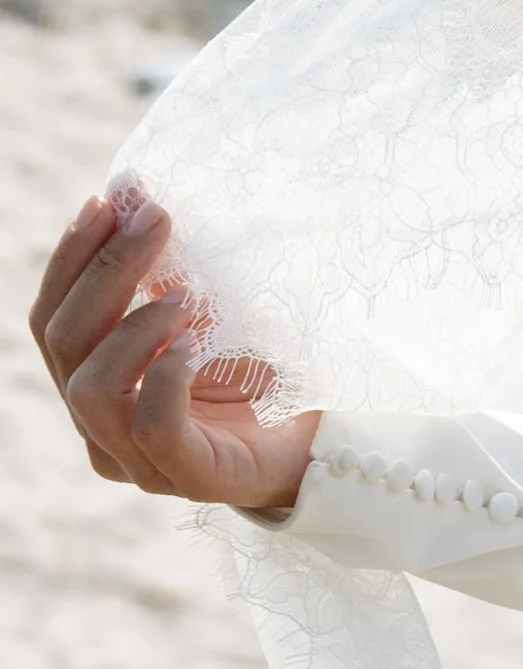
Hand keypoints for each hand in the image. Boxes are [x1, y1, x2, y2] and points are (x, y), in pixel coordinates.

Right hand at [29, 190, 317, 515]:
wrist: (325, 438)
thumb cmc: (261, 373)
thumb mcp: (208, 312)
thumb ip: (167, 271)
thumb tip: (135, 192)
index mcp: (96, 384)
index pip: (52, 319)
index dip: (71, 259)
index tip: (105, 202)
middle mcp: (103, 428)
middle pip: (65, 343)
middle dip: (105, 271)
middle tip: (156, 220)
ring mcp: (141, 460)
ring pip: (90, 390)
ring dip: (132, 327)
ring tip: (186, 296)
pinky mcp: (191, 477)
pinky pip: (154, 429)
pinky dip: (166, 378)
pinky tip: (194, 345)